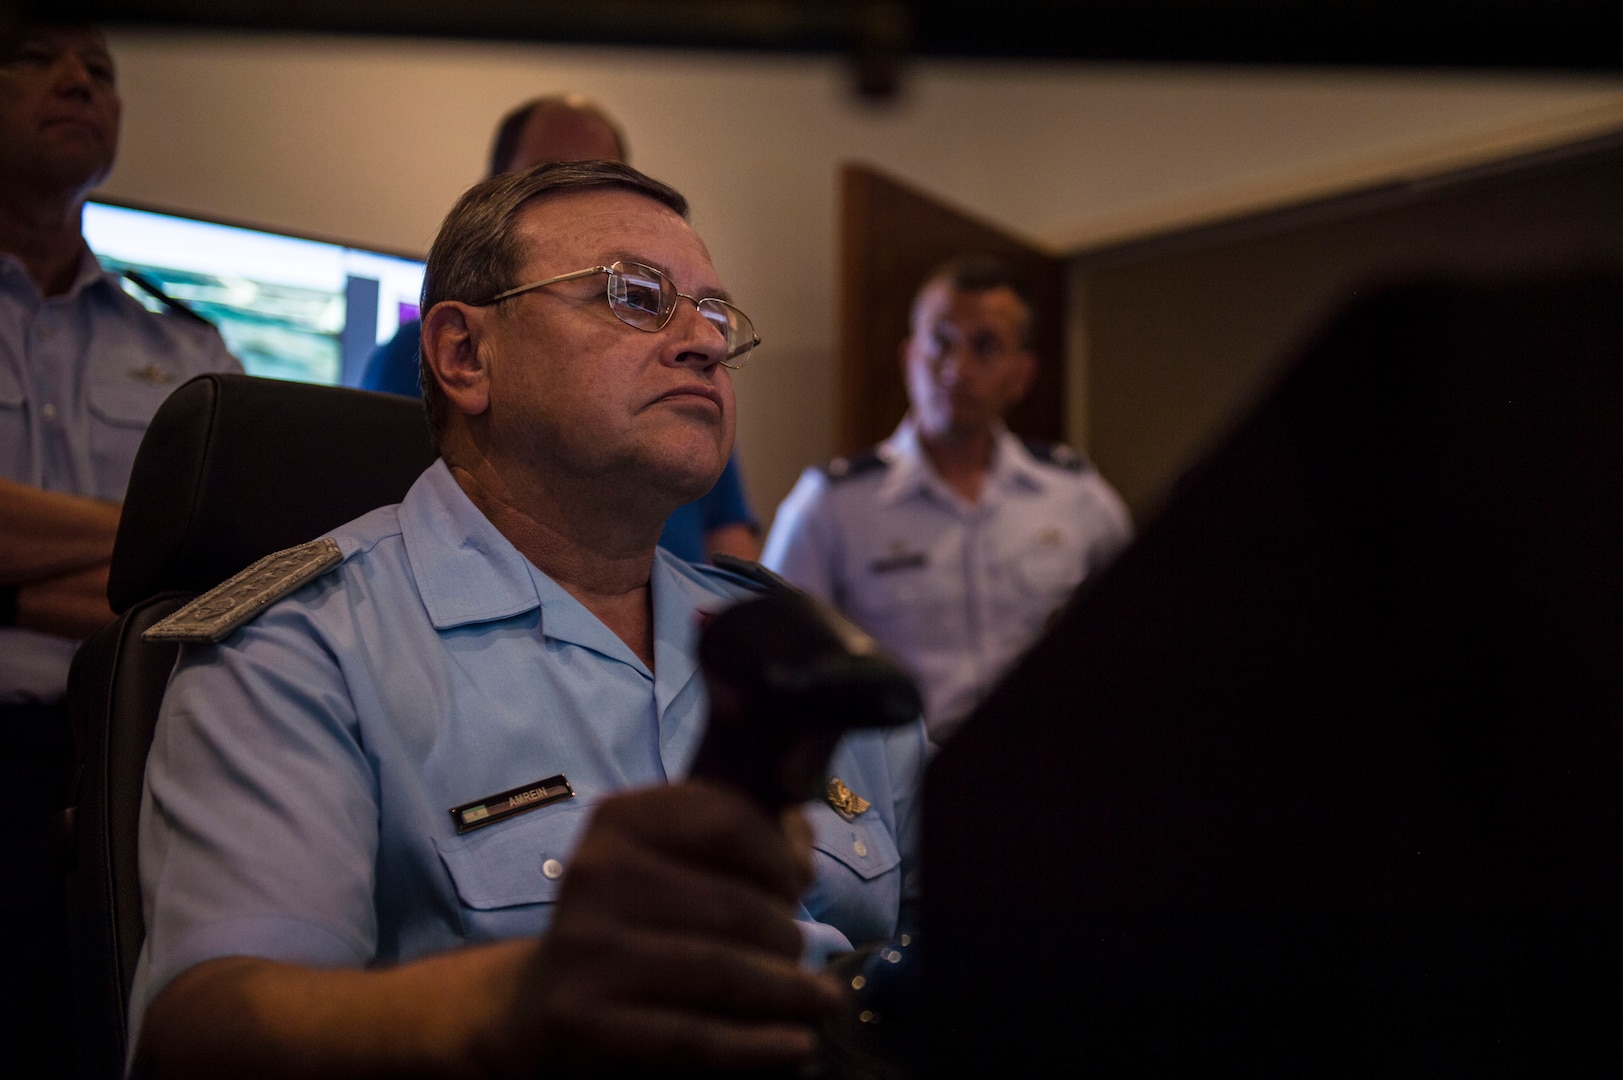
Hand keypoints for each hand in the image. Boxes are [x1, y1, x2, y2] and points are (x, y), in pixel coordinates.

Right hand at [484, 781, 839, 1075]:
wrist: (541, 1007)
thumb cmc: (634, 926)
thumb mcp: (677, 871)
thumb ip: (746, 847)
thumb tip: (803, 835)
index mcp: (619, 820)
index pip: (730, 822)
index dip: (780, 859)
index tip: (796, 889)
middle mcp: (596, 873)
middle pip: (736, 905)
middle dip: (787, 938)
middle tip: (807, 962)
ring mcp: (584, 949)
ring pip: (722, 970)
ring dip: (788, 991)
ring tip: (820, 1004)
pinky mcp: (582, 1021)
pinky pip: (694, 1037)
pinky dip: (758, 1047)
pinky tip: (797, 1047)